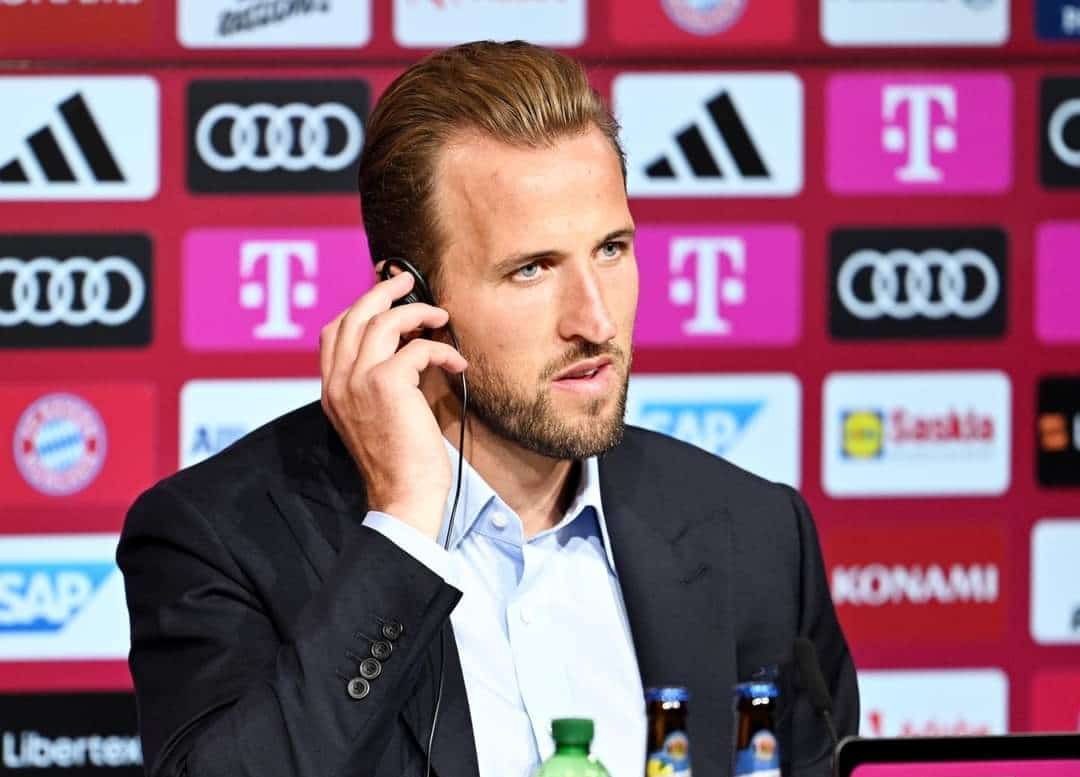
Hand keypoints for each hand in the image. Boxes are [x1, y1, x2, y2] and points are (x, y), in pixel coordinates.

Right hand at [320, 270, 466, 540]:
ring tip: (441, 317)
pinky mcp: (386, 384)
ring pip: (383, 321)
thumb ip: (380, 383)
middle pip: (354, 314)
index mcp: (332, 389)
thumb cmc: (400, 463)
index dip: (360, 307)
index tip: (386, 297)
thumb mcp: (377, 417)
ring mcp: (358, 381)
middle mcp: (338, 381)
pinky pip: (416, 347)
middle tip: (408, 281)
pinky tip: (457, 362)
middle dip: (383, 291)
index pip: (334, 331)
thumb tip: (408, 346)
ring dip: (417, 312)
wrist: (403, 497)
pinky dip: (441, 349)